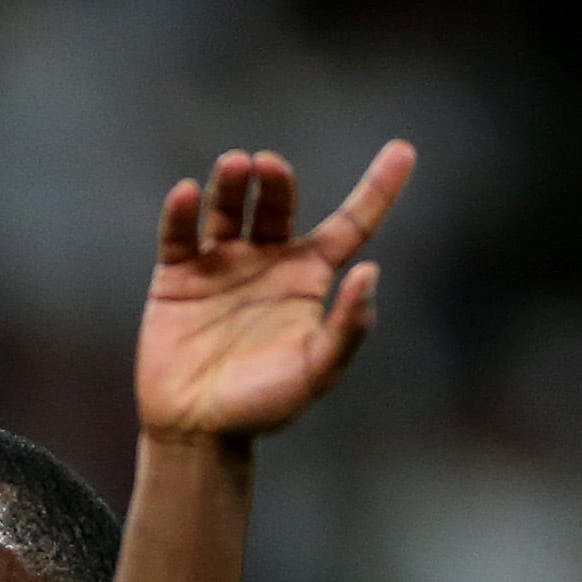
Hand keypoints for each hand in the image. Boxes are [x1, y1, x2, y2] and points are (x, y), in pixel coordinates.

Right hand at [136, 142, 411, 445]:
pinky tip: (187, 195)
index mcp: (309, 278)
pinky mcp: (177, 277)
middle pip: (278, 204)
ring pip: (229, 209)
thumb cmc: (264, 406)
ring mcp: (221, 265)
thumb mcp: (318, 371)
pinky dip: (180, 213)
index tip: (404, 150)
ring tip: (236, 164)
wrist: (199, 431)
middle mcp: (268, 262)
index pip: (351, 223)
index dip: (378, 188)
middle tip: (268, 166)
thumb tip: (369, 272)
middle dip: (277, 181)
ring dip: (232, 183)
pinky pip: (180, 236)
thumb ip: (348, 327)